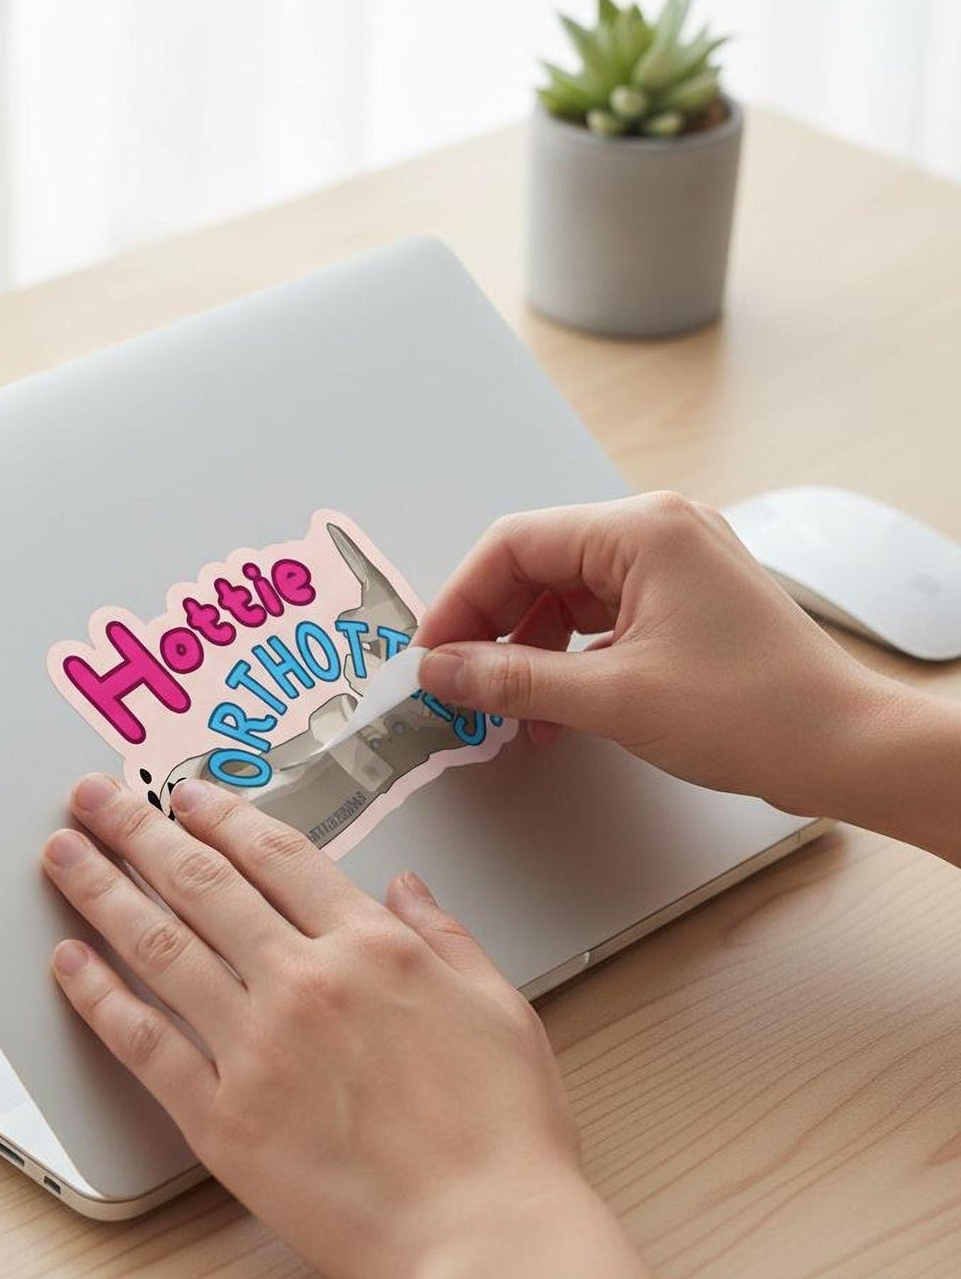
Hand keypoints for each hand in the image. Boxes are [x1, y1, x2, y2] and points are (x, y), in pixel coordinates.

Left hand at [41, 773, 724, 1278]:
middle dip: (138, 829)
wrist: (483, 1240)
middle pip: (201, 883)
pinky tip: (69, 962)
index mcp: (371, 946)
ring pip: (159, 947)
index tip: (187, 795)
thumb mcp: (498, 1006)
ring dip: (101, 891)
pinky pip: (144, 1043)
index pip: (276, 856)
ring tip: (62, 854)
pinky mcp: (223, 1120)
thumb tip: (407, 885)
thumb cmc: (503, 1135)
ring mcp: (256, 1048)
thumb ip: (444, 934)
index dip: (223, 816)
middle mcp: (304, 982)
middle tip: (94, 797)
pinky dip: (99, 997)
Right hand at [413, 491, 894, 817]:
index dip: (461, 600)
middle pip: (536, 565)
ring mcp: (673, 565)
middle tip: (456, 684)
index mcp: (642, 530)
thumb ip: (513, 681)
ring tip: (503, 709)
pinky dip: (566, 659)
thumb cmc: (755, 712)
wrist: (846, 749)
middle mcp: (657, 532)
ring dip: (526, 651)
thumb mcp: (613, 698)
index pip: (515, 544)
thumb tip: (441, 673)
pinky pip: (599, 617)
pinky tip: (550, 709)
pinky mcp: (681, 602)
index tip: (432, 655)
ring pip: (564, 595)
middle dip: (490, 627)